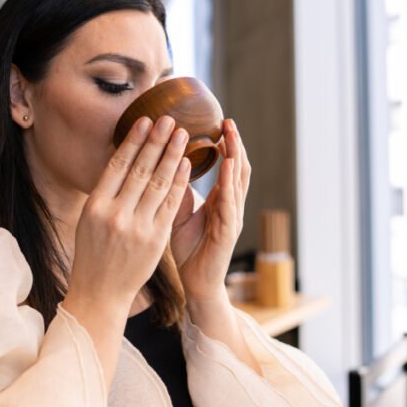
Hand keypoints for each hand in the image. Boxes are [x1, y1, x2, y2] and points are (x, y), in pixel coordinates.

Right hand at [68, 115, 191, 310]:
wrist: (101, 292)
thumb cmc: (94, 252)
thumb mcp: (90, 219)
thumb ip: (106, 192)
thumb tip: (124, 159)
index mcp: (96, 205)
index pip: (117, 165)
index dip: (134, 141)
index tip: (145, 120)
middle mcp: (116, 214)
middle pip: (140, 170)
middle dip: (157, 142)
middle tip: (170, 120)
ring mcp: (137, 227)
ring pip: (159, 184)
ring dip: (173, 156)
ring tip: (182, 135)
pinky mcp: (156, 239)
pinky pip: (170, 204)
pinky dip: (180, 182)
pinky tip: (187, 165)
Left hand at [170, 119, 250, 302]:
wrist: (195, 285)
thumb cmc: (188, 250)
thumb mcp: (178, 214)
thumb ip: (177, 191)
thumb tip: (168, 164)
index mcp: (220, 201)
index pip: (227, 167)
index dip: (226, 145)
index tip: (220, 122)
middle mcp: (231, 206)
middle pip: (237, 169)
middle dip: (235, 144)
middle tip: (229, 121)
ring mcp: (233, 218)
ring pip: (238, 182)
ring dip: (236, 157)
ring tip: (231, 135)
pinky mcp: (229, 232)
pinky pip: (231, 203)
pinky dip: (229, 183)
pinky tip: (227, 166)